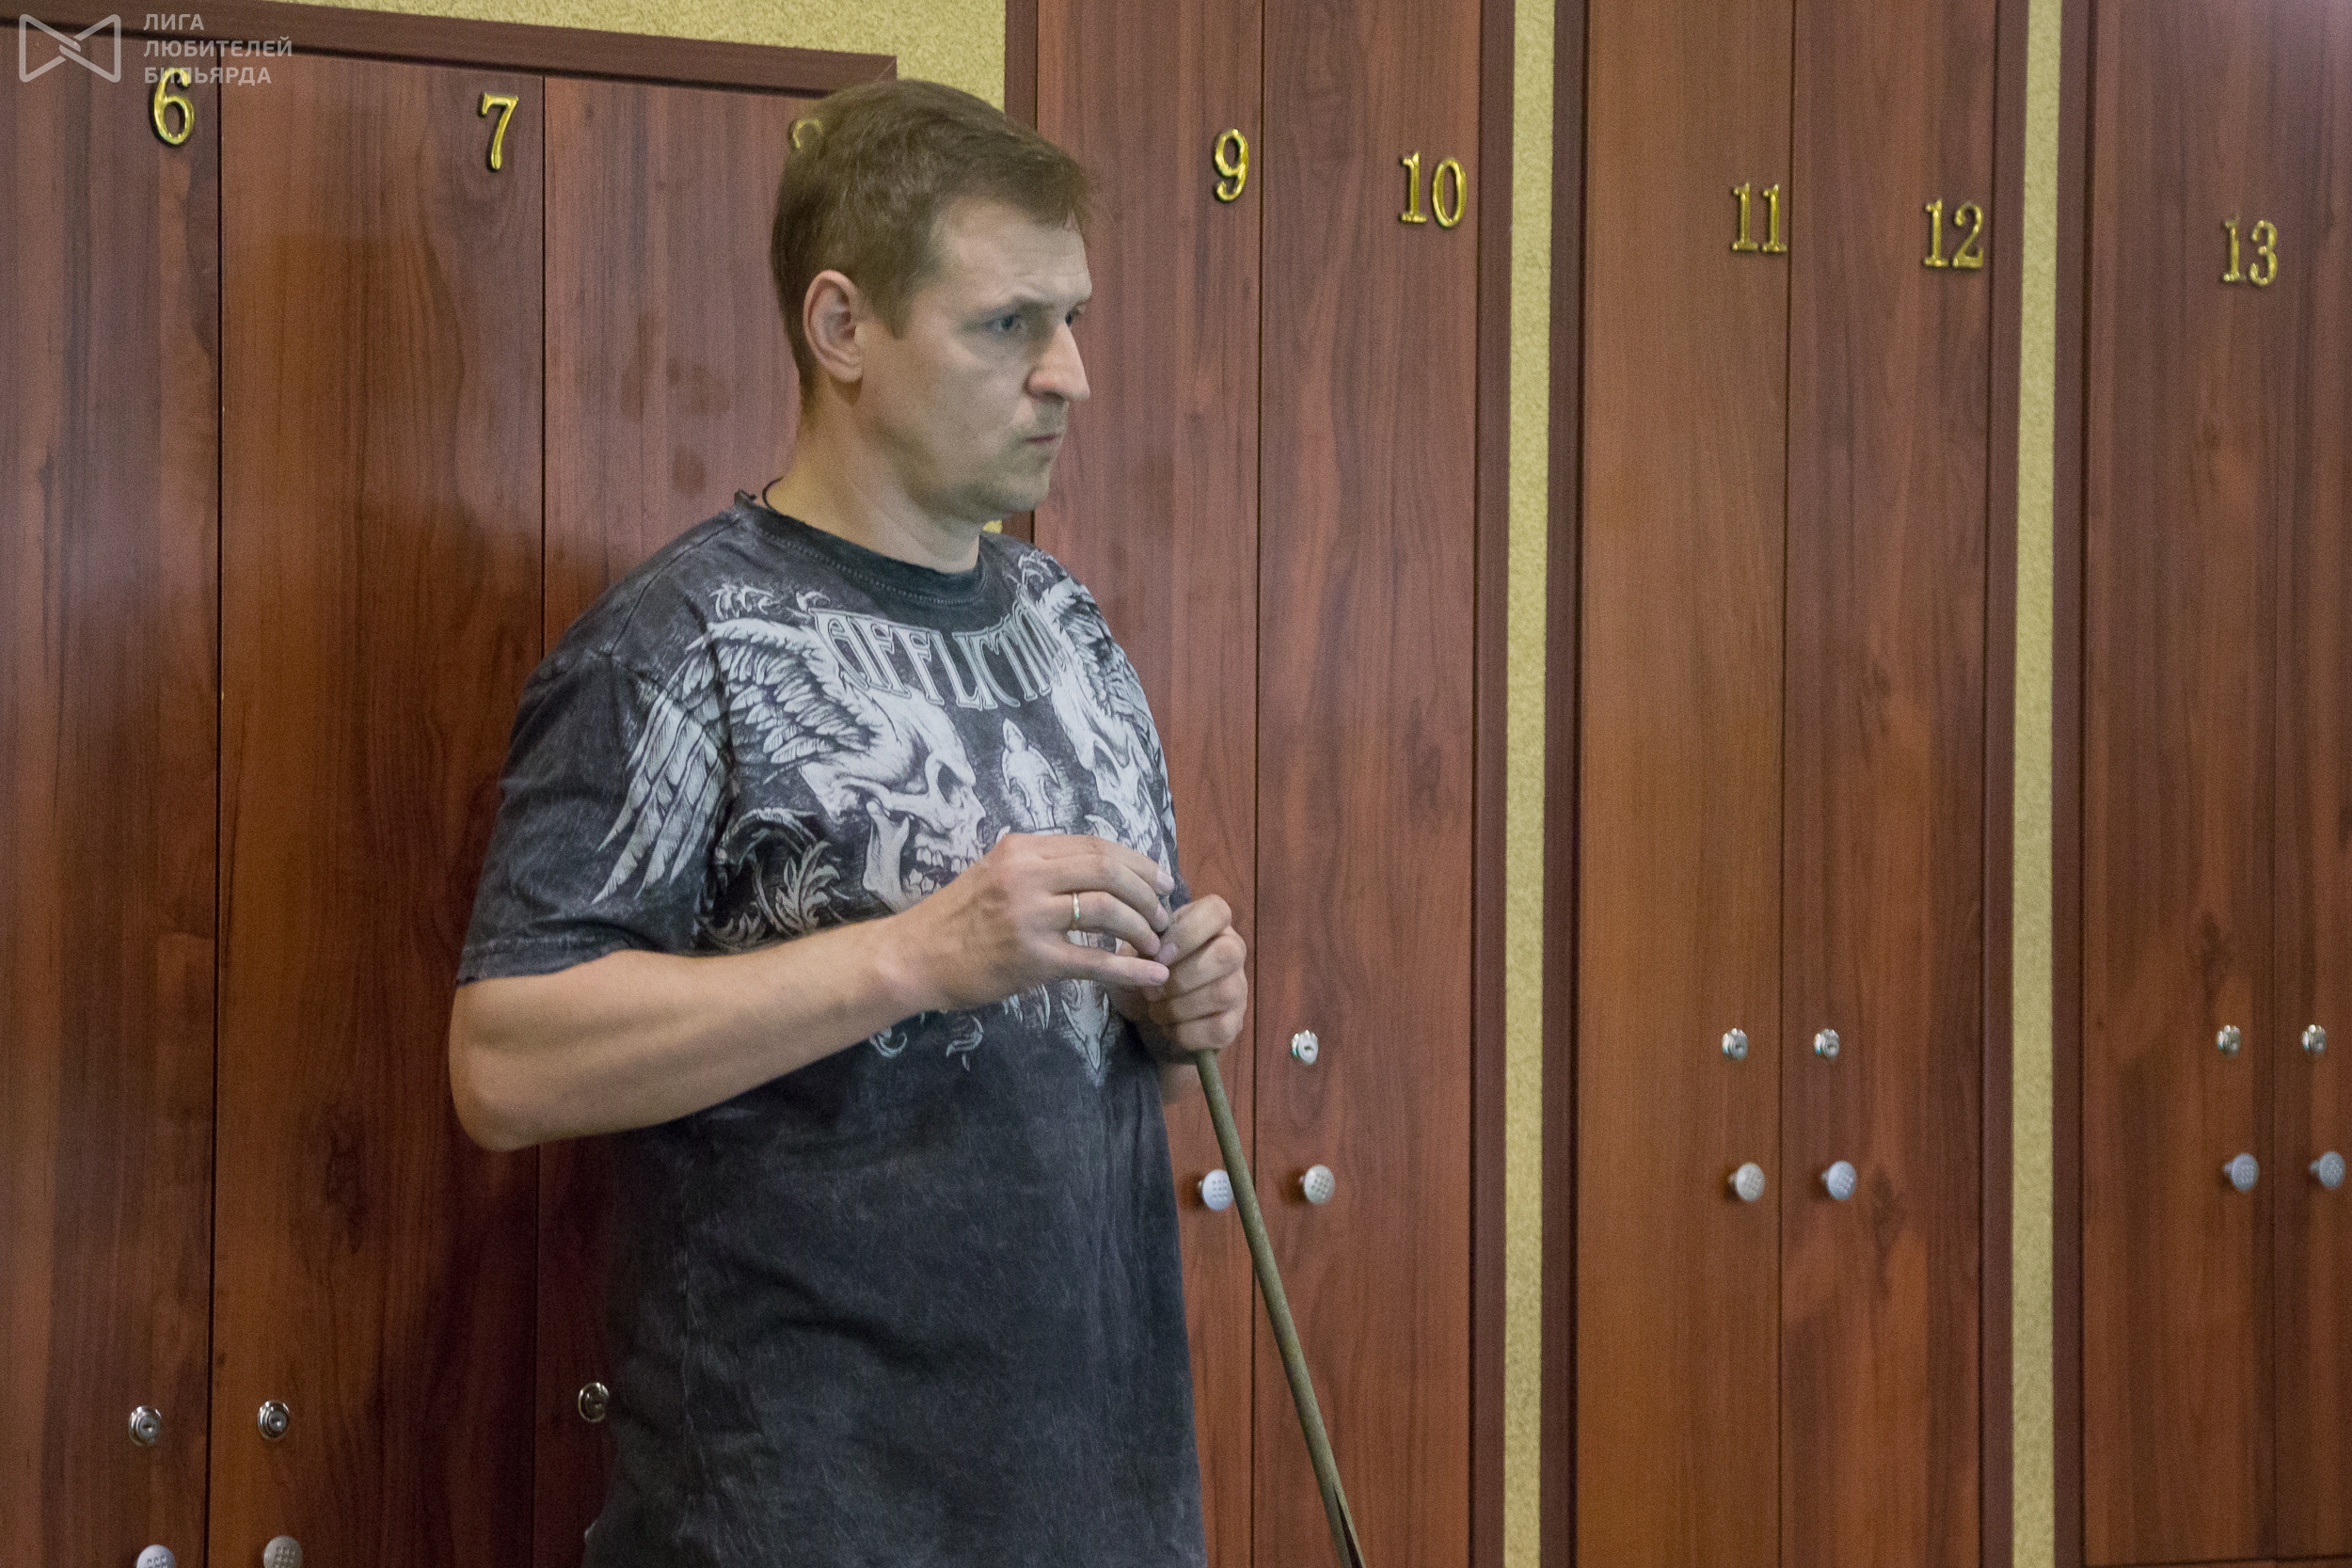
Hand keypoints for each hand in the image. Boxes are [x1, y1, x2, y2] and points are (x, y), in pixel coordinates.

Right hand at [890, 833, 1175, 1012]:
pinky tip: (1153, 975)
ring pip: (1107, 911)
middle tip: (1164, 913)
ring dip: (1142, 928)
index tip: (1160, 879)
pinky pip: (1094, 961)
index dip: (1137, 862)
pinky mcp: (1032, 959)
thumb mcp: (995, 873)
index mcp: (1023, 850)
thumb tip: (1099, 870)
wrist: (913, 956)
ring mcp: (1029, 917)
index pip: (1095, 846)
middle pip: (1108, 871)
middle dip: (1147, 892)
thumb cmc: (956, 918)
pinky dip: (1131, 968)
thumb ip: (1041, 867)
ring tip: (1156, 943)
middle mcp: (1027, 875)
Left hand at [1110, 894, 1246, 1061]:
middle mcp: (1232, 952)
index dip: (1187, 932)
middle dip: (1182, 976)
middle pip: (1228, 954)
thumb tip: (1150, 946)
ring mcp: (1238, 988)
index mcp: (1208, 925)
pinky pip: (1219, 1028)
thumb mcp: (1135, 953)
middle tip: (1151, 990)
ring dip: (1180, 1006)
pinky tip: (1169, 1028)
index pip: (1217, 911)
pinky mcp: (1234, 1024)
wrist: (1145, 1020)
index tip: (1158, 956)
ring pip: (1223, 992)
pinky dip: (1186, 1032)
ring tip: (1155, 1010)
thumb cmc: (1143, 974)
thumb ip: (1142, 943)